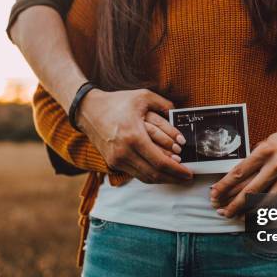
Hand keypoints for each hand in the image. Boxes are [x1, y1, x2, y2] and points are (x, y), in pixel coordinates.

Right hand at [77, 88, 192, 183]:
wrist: (88, 110)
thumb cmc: (117, 102)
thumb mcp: (143, 96)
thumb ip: (164, 104)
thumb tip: (180, 113)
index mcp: (134, 136)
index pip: (160, 162)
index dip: (177, 170)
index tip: (189, 172)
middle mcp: (124, 152)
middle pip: (154, 174)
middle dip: (173, 178)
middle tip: (186, 177)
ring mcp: (117, 159)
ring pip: (145, 177)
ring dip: (163, 179)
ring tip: (176, 177)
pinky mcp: (113, 163)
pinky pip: (136, 174)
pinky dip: (151, 175)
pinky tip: (161, 172)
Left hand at [210, 121, 276, 216]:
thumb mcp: (270, 142)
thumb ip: (255, 159)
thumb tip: (235, 178)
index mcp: (266, 150)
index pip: (239, 172)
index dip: (224, 186)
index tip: (214, 194)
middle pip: (249, 191)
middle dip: (232, 204)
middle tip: (221, 211)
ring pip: (264, 202)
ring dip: (247, 212)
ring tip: (235, 215)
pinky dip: (267, 212)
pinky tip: (256, 216)